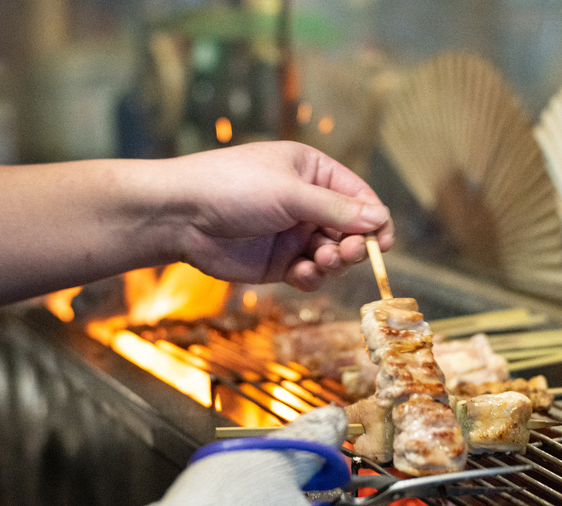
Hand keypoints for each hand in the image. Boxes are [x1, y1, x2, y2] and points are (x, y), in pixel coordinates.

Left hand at [167, 141, 392, 291]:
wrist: (181, 215)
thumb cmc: (232, 187)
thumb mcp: (290, 193)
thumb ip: (337, 209)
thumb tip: (380, 220)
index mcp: (313, 172)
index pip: (359, 197)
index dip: (374, 221)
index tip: (381, 243)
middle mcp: (307, 203)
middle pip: (350, 230)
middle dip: (353, 244)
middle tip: (344, 253)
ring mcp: (292, 234)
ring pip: (332, 255)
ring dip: (333, 262)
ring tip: (320, 261)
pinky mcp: (277, 263)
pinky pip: (308, 275)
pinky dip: (311, 278)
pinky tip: (301, 274)